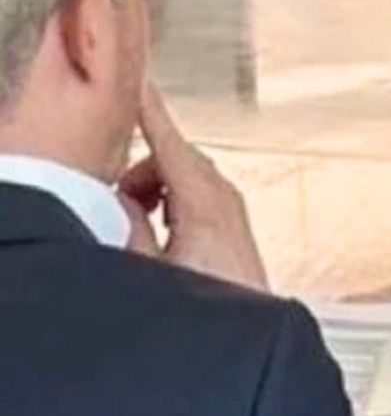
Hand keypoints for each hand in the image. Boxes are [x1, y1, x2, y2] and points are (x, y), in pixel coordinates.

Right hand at [116, 79, 266, 290]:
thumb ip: (131, 228)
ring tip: (135, 223)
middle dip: (142, 168)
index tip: (137, 83)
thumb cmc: (209, 302)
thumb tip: (116, 197)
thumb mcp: (150, 269)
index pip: (171, 146)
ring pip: (186, 177)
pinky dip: (172, 200)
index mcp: (205, 204)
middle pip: (176, 159)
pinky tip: (158, 232)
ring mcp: (234, 211)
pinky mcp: (235, 225)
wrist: (251, 332)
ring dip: (156, 189)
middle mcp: (226, 199)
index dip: (151, 113)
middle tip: (115, 197)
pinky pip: (197, 195)